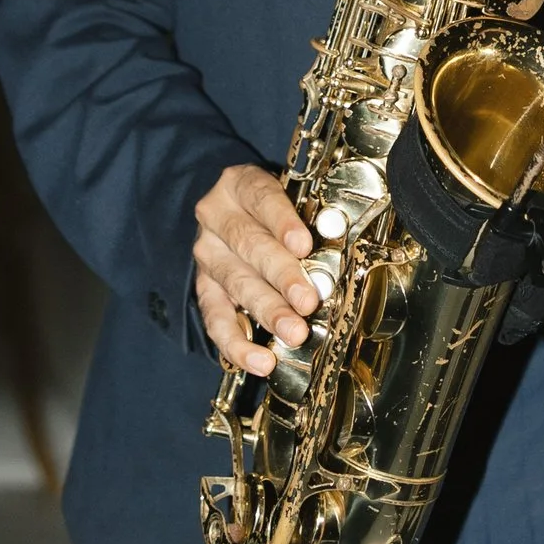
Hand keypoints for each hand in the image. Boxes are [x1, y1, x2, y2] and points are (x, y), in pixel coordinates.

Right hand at [192, 163, 317, 376]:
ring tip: (293, 333)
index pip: (261, 198)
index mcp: (238, 184)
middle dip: (281, 277)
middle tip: (307, 301)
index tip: (303, 245)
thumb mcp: (290, 193)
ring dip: (267, 311)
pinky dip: (236, 343)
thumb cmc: (273, 205)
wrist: (233, 210)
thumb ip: (309, 214)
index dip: (282, 222)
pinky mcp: (204, 287)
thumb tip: (340, 243)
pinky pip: (215, 318)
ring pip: (236, 283)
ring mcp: (207, 254)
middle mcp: (216, 217)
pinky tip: (258, 360)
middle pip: (249, 246)